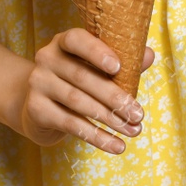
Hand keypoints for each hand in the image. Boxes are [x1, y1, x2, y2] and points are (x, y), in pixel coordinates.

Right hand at [16, 28, 152, 154]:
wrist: (39, 106)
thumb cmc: (77, 82)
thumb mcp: (96, 68)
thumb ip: (123, 61)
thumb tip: (149, 55)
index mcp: (64, 42)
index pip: (76, 40)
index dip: (96, 52)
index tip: (118, 67)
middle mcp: (46, 58)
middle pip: (82, 77)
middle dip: (114, 97)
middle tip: (138, 113)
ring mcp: (38, 83)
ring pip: (78, 102)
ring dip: (109, 119)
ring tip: (133, 130)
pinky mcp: (36, 109)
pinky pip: (70, 124)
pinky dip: (96, 137)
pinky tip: (116, 145)